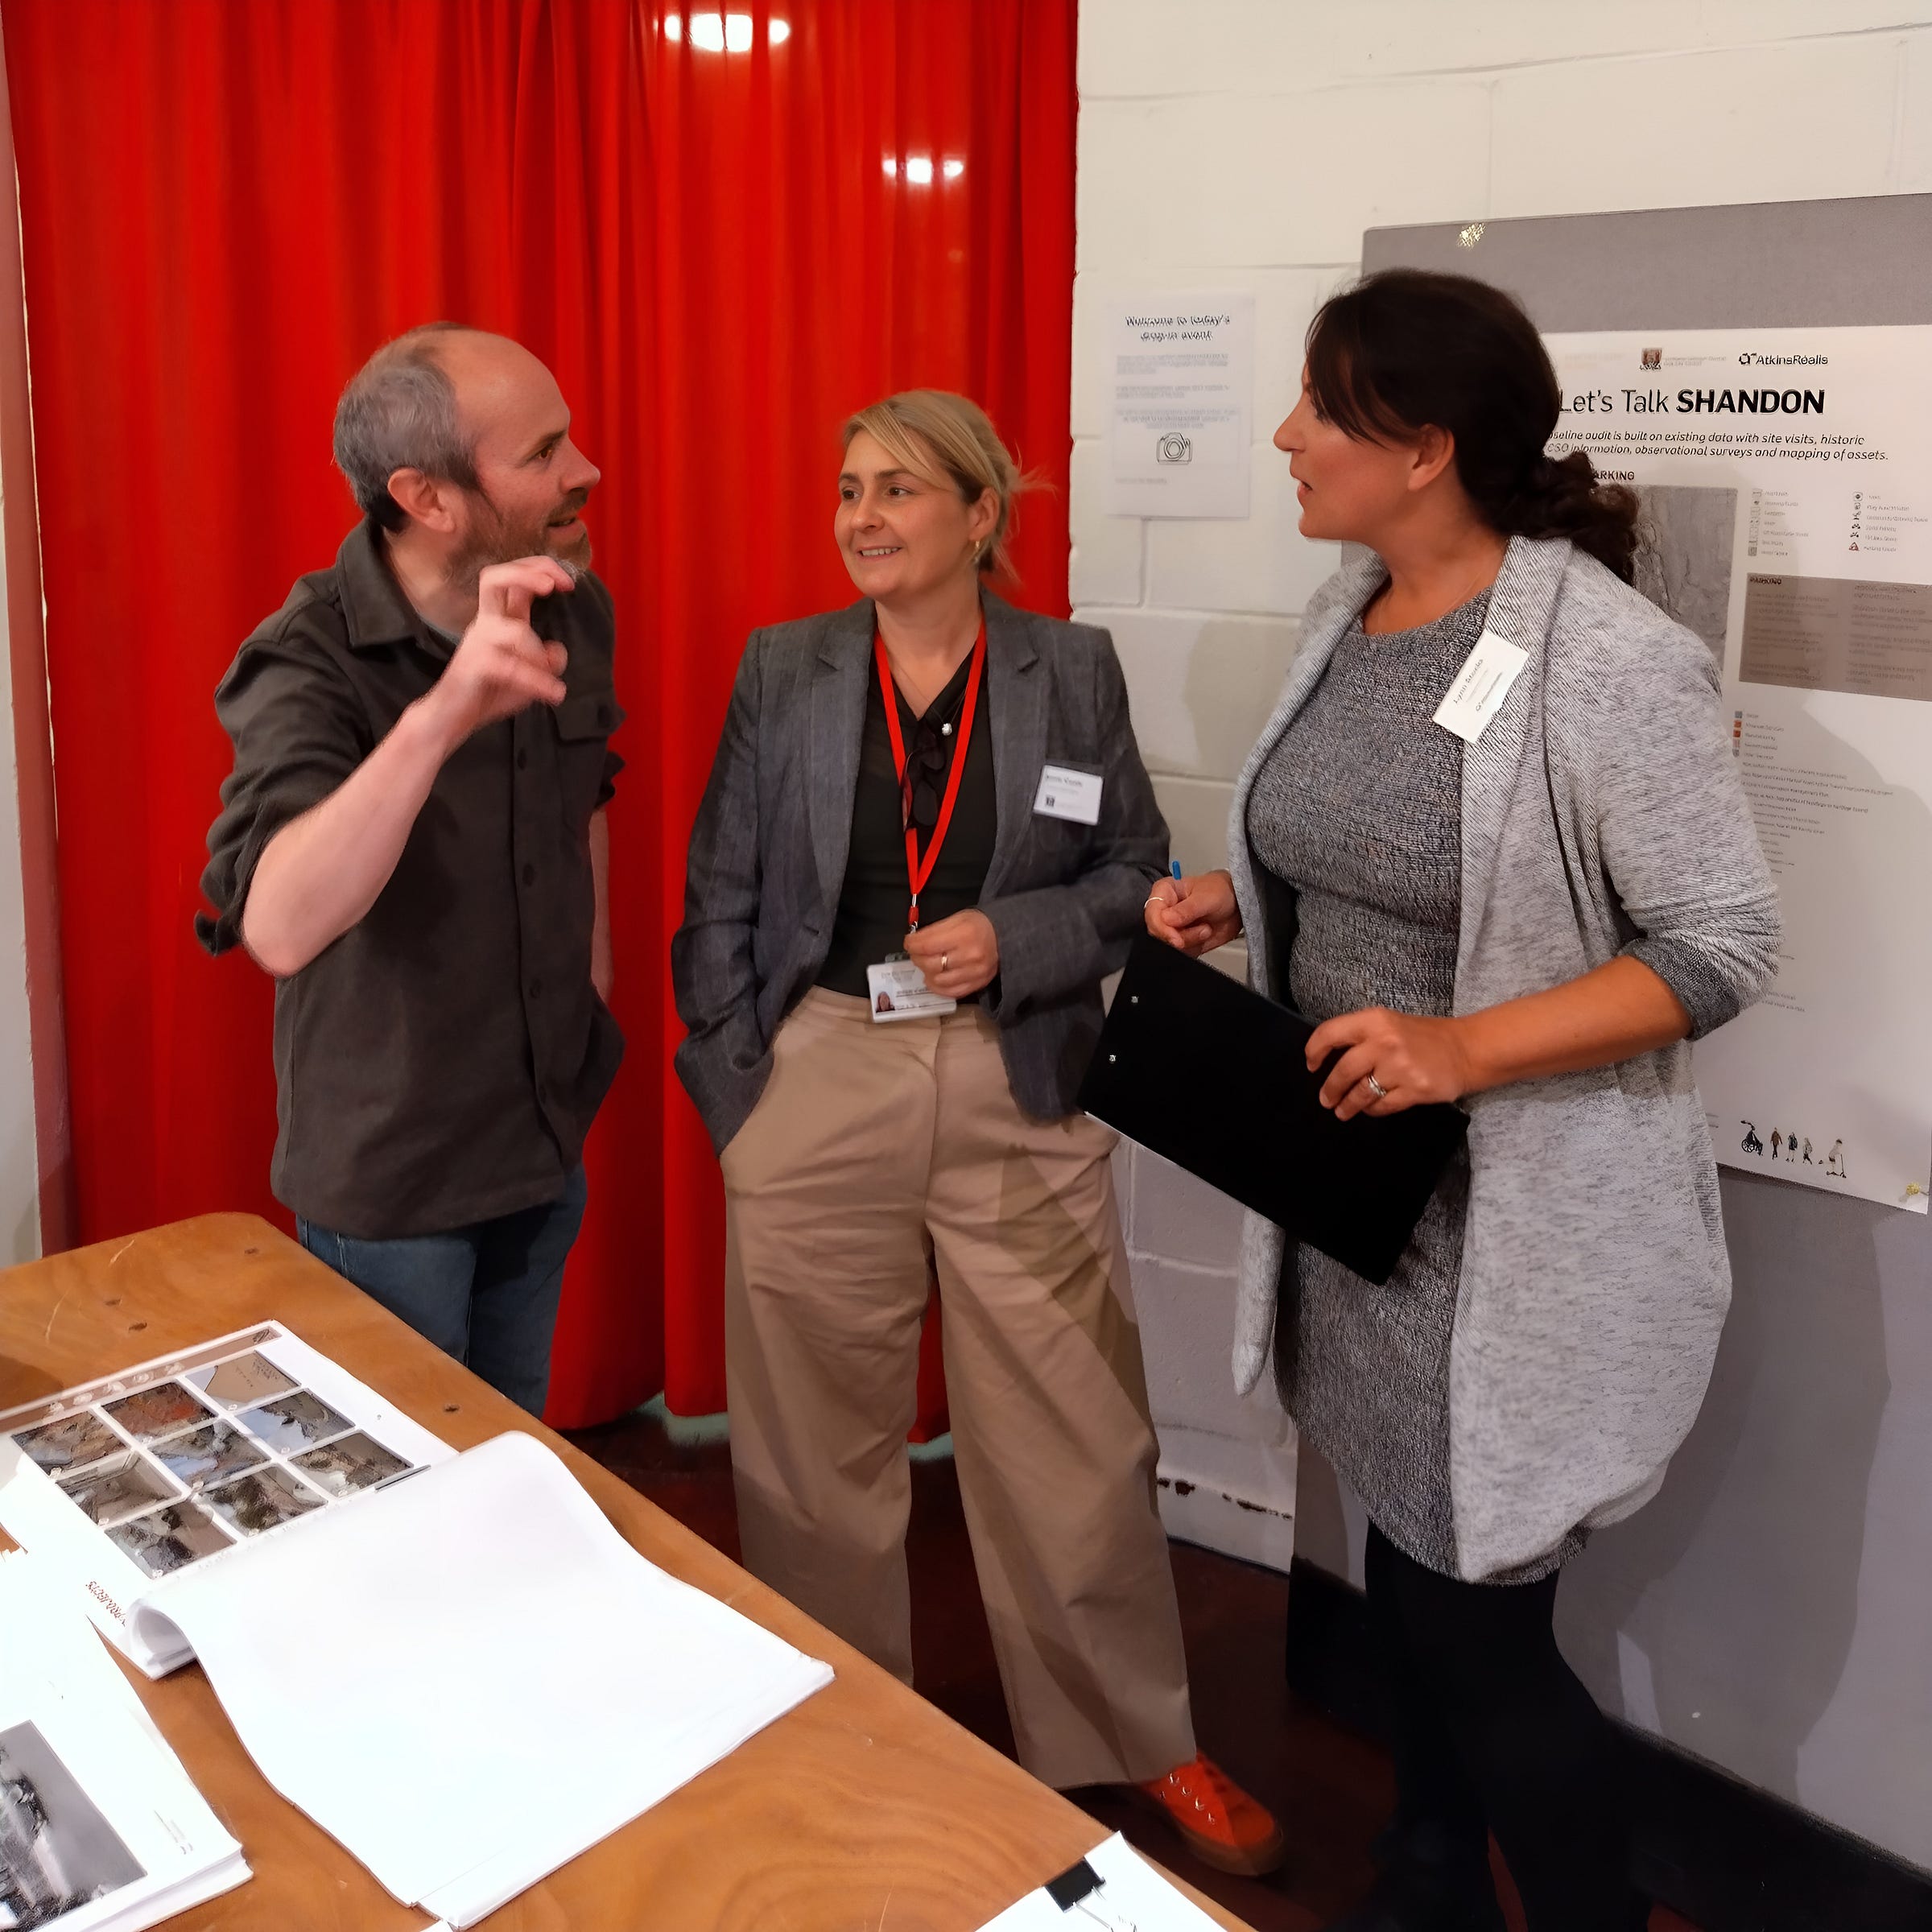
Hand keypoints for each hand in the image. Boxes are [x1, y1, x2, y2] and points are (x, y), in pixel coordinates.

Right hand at [420, 558, 574, 746]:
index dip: (541, 570)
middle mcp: (485, 623)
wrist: (451, 719)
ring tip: (554, 684)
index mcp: (498, 618)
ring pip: (514, 631)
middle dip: (526, 573)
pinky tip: (554, 694)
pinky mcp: (473, 666)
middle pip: (494, 578)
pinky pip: (510, 667)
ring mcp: (477, 643)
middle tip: (554, 586)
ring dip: (540, 655)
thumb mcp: (529, 675)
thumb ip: (547, 661)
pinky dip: (537, 681)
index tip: (570, 582)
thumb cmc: (489, 692)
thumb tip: (558, 650)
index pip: (514, 578)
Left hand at [903, 909, 998, 997]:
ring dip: (927, 973)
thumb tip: (914, 942)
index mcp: (964, 934)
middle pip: (931, 964)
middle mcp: (970, 955)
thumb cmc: (978, 925)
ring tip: (928, 965)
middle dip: (917, 958)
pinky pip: (951, 992)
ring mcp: (975, 972)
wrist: (1004, 936)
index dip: (912, 945)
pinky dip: (938, 987)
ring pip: (938, 981)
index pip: (927, 945)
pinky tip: (935, 979)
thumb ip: (934, 931)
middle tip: (917, 953)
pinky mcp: (978, 984)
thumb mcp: (956, 918)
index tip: (909, 943)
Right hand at [1144, 868, 1241, 955]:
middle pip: (1157, 933)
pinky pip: (1180, 953)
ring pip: (1168, 945)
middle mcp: (1164, 910)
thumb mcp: (1207, 897)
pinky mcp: (1179, 941)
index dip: (1161, 929)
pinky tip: (1204, 935)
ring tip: (1206, 929)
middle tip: (1202, 931)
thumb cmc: (1220, 891)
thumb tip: (1166, 919)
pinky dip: (1194, 948)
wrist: (1236, 905)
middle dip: (1179, 938)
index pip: (1151, 913)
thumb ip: (1187, 909)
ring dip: (1190, 942)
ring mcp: (1171, 927)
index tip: (1176, 940)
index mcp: (1164, 892)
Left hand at [1306, 1006, 1475, 1119]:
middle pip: (1343, 1071)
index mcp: (1375, 1020)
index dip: (1315, 1051)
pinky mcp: (1414, 1090)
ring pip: (1360, 1093)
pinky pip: (1382, 1106)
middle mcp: (1385, 1042)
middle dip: (1330, 1089)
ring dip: (1347, 1105)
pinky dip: (1372, 1110)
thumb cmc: (1424, 1037)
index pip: (1331, 1033)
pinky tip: (1370, 1109)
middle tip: (1325, 1099)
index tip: (1311, 1064)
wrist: (1467, 1049)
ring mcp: (1400, 1068)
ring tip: (1342, 1111)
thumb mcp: (1390, 1023)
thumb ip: (1361, 1036)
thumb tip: (1329, 1058)